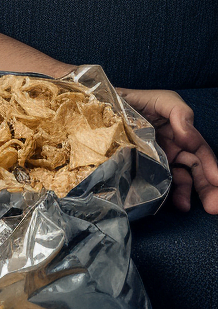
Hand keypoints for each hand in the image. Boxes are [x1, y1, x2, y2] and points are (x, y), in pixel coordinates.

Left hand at [119, 88, 217, 213]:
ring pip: (181, 179)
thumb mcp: (162, 100)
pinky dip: (168, 193)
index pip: (201, 152)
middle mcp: (175, 148)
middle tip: (214, 207)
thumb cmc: (137, 100)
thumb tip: (190, 139)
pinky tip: (172, 203)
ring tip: (187, 208)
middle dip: (208, 189)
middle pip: (196, 170)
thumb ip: (180, 113)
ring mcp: (160, 159)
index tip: (217, 181)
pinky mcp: (144, 167)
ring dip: (188, 195)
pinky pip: (160, 182)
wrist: (103, 106)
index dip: (211, 167)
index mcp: (182, 134)